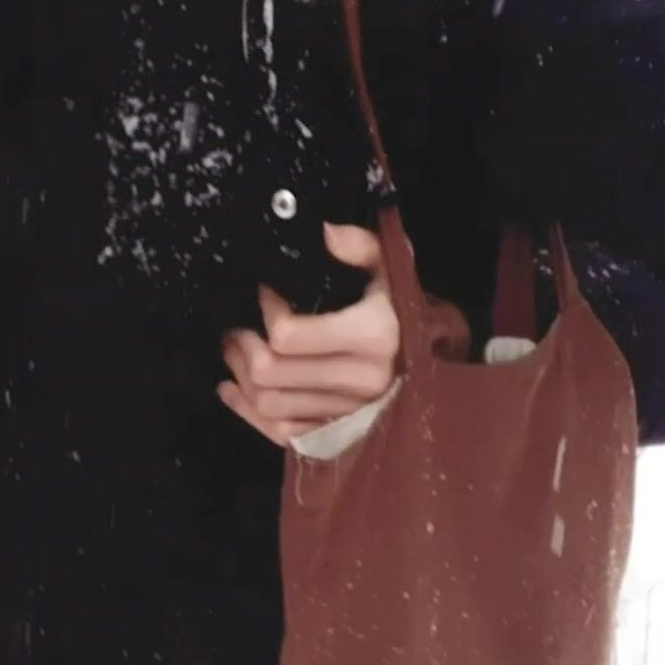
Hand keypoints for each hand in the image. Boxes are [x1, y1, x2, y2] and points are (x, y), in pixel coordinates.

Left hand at [218, 222, 400, 445]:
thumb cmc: (400, 305)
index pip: (288, 335)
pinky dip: (247, 411)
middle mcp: (362, 380)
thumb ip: (355, 245)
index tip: (265, 292)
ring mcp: (348, 412)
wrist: (430, 357)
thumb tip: (319, 233)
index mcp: (373, 335)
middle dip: (242, 344)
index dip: (265, 311)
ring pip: (268, 403)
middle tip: (236, 325)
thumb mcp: (387, 265)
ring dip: (240, 375)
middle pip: (270, 372)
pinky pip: (279, 432)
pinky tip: (233, 388)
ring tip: (235, 348)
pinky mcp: (338, 432)